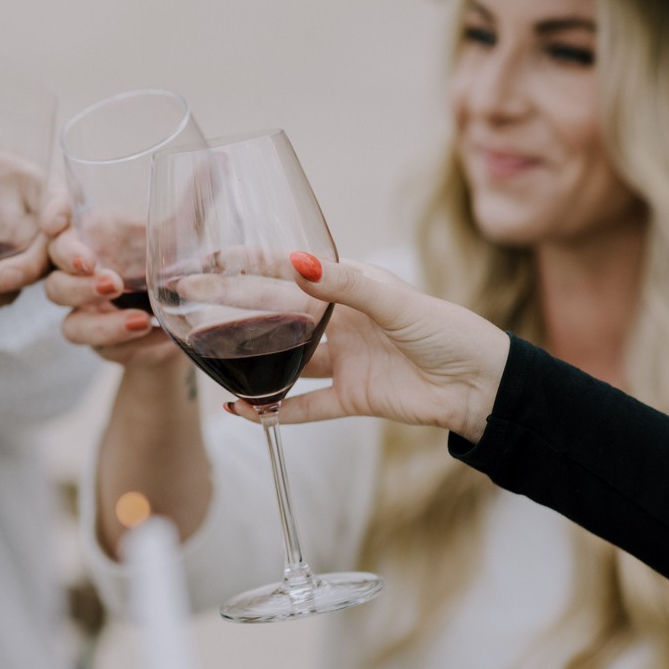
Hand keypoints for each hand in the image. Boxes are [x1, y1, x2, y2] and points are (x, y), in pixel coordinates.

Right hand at [41, 191, 180, 367]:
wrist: (187, 317)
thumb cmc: (170, 261)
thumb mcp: (184, 232)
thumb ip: (194, 200)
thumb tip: (220, 160)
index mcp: (88, 239)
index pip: (54, 225)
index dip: (50, 219)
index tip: (59, 220)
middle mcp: (79, 278)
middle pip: (55, 281)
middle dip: (78, 282)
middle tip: (112, 280)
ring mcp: (88, 316)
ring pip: (72, 326)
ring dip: (102, 325)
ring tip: (141, 320)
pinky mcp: (106, 348)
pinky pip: (107, 353)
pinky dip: (134, 348)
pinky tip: (161, 339)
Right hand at [226, 255, 510, 440]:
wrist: (482, 385)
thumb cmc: (448, 330)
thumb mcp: (396, 302)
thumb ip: (345, 285)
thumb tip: (296, 263)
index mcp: (349, 287)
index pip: (287, 270)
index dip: (247, 263)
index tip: (207, 257)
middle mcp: (339, 321)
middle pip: (273, 313)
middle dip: (229, 305)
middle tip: (186, 302)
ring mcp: (343, 361)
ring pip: (283, 360)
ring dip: (248, 360)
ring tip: (206, 358)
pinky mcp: (351, 398)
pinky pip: (304, 406)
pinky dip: (274, 410)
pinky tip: (243, 411)